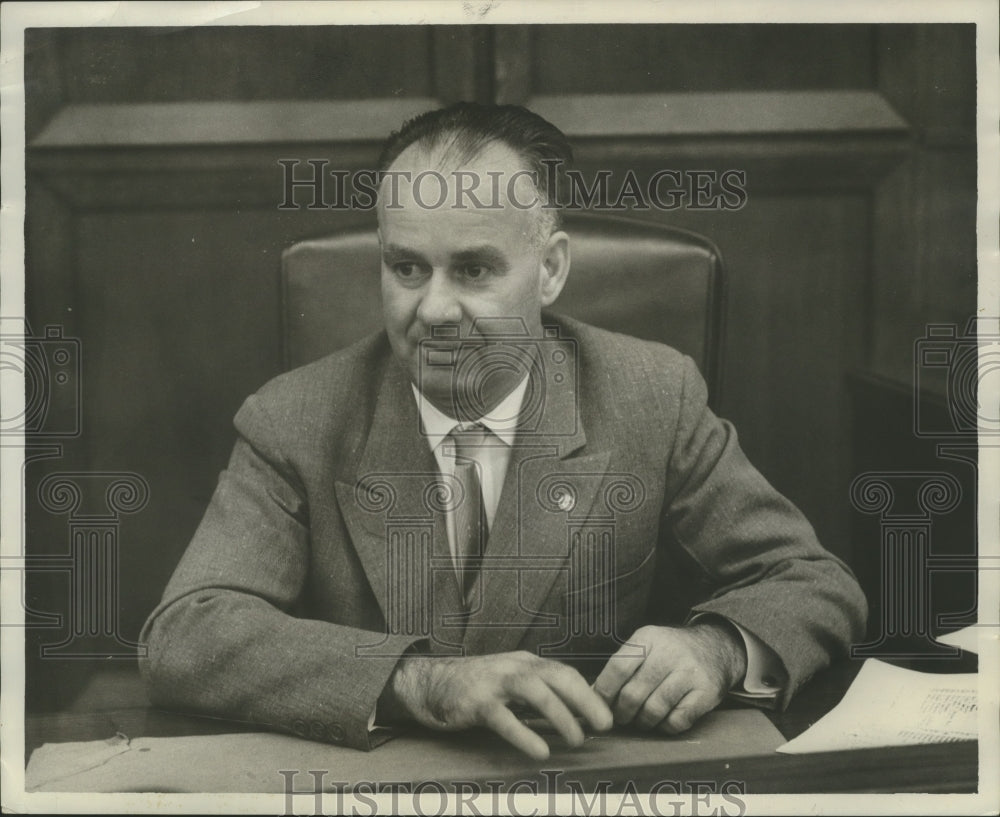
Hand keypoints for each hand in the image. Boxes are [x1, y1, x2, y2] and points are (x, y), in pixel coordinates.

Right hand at [381, 651, 612, 758]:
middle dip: (585, 700)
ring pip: (535, 691)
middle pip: (557, 676)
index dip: (589, 694)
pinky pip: (505, 718)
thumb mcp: (511, 682)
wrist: (429, 682)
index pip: (565, 673)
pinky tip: (540, 752)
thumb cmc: (476, 687)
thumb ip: (539, 691)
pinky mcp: (475, 702)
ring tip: (576, 740)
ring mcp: (494, 682)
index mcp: (526, 662)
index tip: (607, 717)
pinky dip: (525, 735)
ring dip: (561, 716)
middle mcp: (513, 666)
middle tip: (603, 726)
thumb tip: (576, 713)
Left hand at [593, 621, 746, 733]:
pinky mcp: (706, 692)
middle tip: (622, 717)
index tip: (599, 705)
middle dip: (622, 713)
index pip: (618, 668)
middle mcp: (669, 652)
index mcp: (648, 637)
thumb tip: (591, 693)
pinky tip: (664, 719)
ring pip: (653, 710)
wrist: (715, 647)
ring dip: (643, 722)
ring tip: (642, 720)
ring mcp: (689, 672)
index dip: (604, 692)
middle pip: (633, 694)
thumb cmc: (670, 652)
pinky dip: (665, 727)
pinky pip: (677, 721)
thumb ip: (621, 667)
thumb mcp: (645, 646)